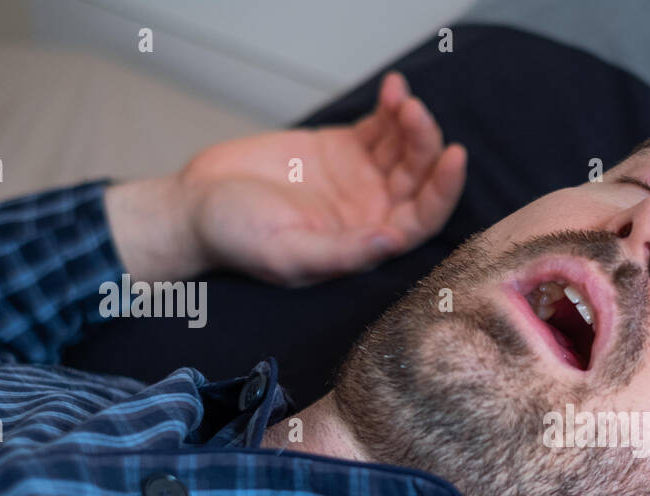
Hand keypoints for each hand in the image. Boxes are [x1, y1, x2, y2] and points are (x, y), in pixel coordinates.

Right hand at [106, 72, 465, 284]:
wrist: (196, 205)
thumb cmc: (236, 239)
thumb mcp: (287, 254)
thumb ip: (342, 253)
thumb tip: (392, 241)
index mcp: (369, 245)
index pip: (422, 221)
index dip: (443, 192)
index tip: (453, 156)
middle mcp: (373, 213)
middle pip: (419, 180)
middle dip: (424, 146)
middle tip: (415, 114)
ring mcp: (361, 180)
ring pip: (404, 150)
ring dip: (410, 122)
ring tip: (401, 98)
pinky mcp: (343, 149)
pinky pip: (380, 128)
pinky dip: (391, 107)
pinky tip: (395, 88)